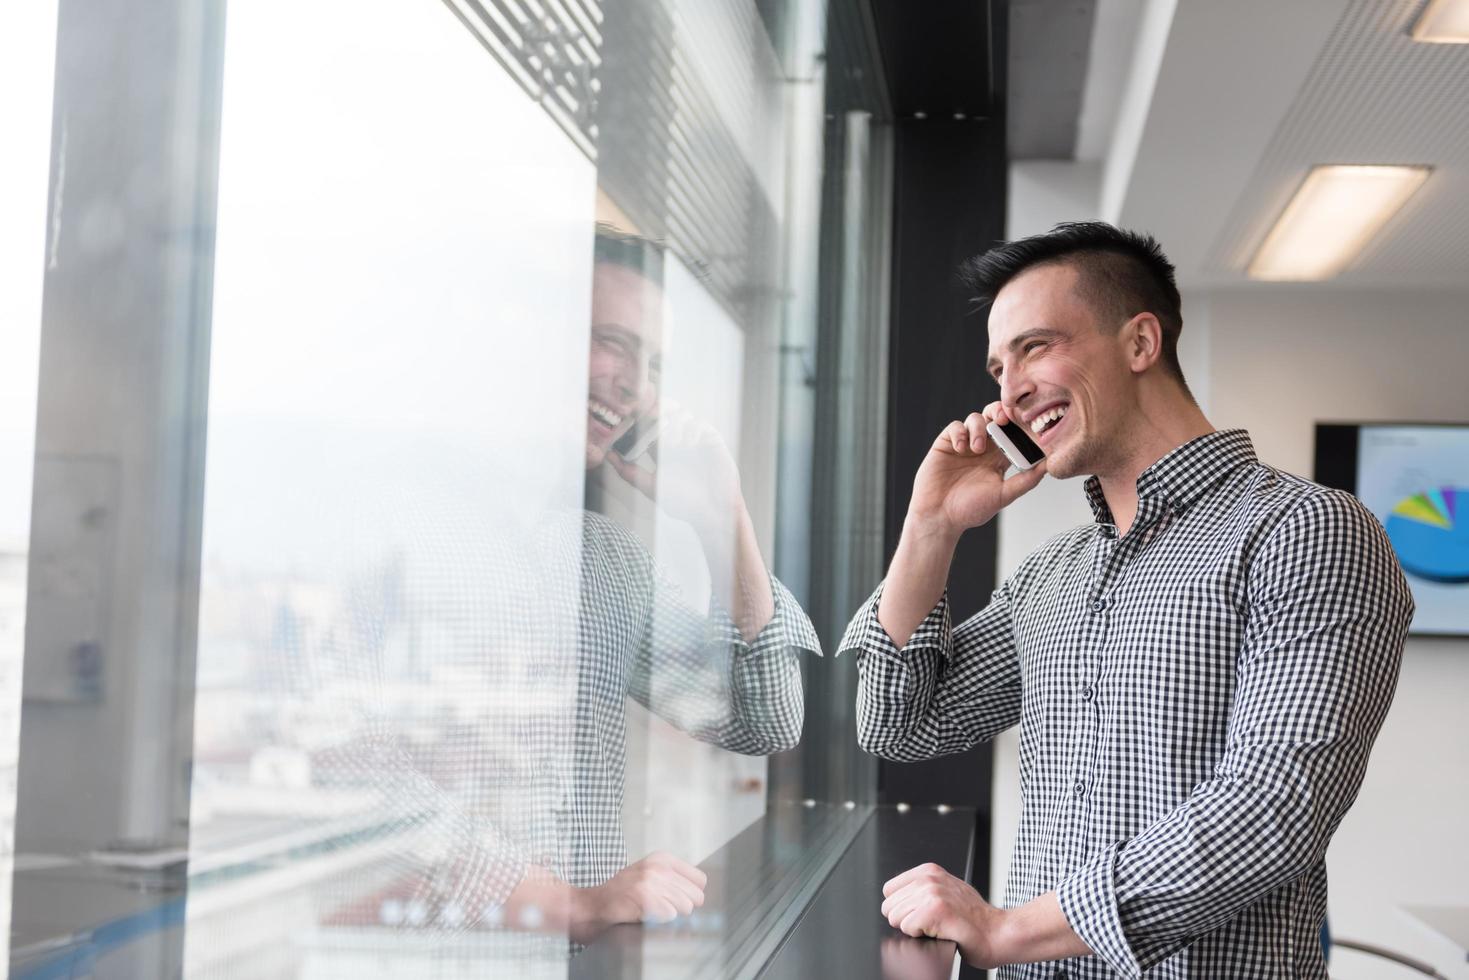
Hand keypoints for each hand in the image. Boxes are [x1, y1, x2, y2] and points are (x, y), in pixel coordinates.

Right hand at [572, 851, 707, 939]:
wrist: (592, 904)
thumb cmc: (621, 892)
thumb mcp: (648, 873)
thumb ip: (673, 879)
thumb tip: (700, 894)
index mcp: (663, 858)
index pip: (700, 880)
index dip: (691, 894)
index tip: (679, 899)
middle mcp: (659, 867)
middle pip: (696, 896)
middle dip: (683, 906)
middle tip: (662, 907)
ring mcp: (652, 882)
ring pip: (685, 907)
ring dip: (671, 914)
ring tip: (652, 910)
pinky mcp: (645, 899)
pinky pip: (670, 915)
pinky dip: (661, 920)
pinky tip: (646, 915)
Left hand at [607, 400, 744, 536]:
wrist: (711, 512)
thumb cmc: (683, 503)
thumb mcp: (650, 486)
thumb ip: (629, 472)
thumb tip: (609, 456)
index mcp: (660, 448)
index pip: (649, 422)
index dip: (641, 415)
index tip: (633, 415)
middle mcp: (677, 440)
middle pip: (666, 410)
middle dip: (659, 409)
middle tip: (653, 418)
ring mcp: (695, 439)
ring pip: (683, 414)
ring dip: (675, 423)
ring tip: (673, 442)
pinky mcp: (711, 441)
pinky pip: (700, 424)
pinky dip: (692, 429)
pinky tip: (689, 443)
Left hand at [881, 862, 1006, 968]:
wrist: (999, 933)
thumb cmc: (976, 919)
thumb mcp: (948, 892)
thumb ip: (923, 890)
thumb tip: (898, 901)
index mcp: (929, 871)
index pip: (889, 890)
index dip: (902, 907)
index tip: (919, 914)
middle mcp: (929, 878)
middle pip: (889, 905)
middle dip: (905, 919)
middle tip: (930, 923)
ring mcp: (932, 893)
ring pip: (895, 917)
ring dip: (913, 928)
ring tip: (936, 927)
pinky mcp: (935, 910)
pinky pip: (907, 928)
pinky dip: (920, 936)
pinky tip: (939, 932)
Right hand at [906, 402, 1045, 537]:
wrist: (939, 516)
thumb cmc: (970, 510)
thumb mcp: (1003, 496)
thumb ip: (1025, 481)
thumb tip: (1048, 466)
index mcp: (999, 458)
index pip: (1013, 433)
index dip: (1020, 425)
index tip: (1027, 422)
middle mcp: (983, 448)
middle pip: (995, 418)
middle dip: (1001, 412)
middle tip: (1005, 418)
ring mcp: (964, 444)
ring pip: (976, 418)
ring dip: (979, 428)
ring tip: (977, 448)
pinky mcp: (946, 443)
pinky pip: (955, 427)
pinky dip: (960, 433)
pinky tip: (961, 449)